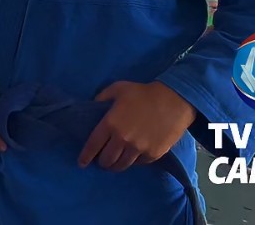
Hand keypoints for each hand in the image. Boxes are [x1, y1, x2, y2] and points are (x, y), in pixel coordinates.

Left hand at [78, 81, 195, 171]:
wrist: (174, 100)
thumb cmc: (143, 93)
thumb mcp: (118, 89)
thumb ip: (102, 98)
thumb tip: (92, 107)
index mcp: (110, 124)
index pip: (93, 145)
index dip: (85, 156)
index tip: (81, 163)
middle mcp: (122, 139)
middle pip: (107, 160)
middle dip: (102, 162)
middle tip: (101, 160)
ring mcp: (139, 149)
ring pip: (122, 165)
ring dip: (116, 165)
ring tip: (114, 163)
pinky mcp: (153, 154)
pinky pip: (138, 163)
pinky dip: (133, 162)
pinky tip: (132, 157)